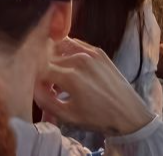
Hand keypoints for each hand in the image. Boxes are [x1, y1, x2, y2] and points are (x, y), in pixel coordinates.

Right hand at [34, 38, 153, 136]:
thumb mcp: (68, 116)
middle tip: (52, 87)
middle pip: (49, 59)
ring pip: (60, 49)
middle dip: (46, 71)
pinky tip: (73, 69)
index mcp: (70, 76)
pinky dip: (69, 54)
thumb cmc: (97, 118)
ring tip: (62, 77)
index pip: (40, 70)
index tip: (43, 90)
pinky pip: (75, 45)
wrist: (128, 114)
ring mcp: (90, 53)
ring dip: (56, 60)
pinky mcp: (98, 51)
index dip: (37, 80)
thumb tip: (33, 86)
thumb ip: (45, 100)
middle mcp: (78, 59)